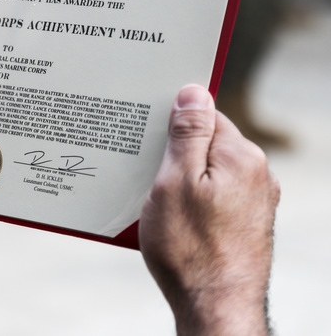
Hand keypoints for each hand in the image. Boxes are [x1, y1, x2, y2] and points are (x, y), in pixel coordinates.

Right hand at [140, 85, 279, 335]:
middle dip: (172, 153)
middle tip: (143, 173)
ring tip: (152, 202)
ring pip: (206, 173)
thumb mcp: (174, 181)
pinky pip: (211, 198)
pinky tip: (168, 221)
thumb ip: (188, 134)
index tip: (145, 135)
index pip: (204, 114)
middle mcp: (257, 175)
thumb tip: (193, 91)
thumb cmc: (190, 248)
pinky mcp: (245, 225)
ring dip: (178, 180)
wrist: (215, 308)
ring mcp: (254, 202)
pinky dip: (188, 202)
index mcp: (241, 156)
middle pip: (205, 144)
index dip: (170, 121)